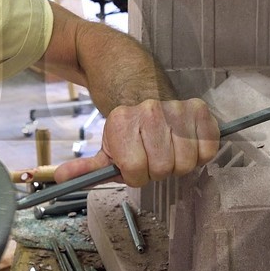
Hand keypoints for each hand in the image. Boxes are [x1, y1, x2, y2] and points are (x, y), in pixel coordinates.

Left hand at [52, 98, 218, 187]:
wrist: (143, 91)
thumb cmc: (128, 131)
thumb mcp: (105, 148)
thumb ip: (86, 169)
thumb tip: (61, 179)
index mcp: (122, 122)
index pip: (136, 171)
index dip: (136, 176)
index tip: (134, 166)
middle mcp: (149, 111)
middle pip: (164, 169)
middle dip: (158, 171)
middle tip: (153, 158)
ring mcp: (176, 109)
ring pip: (187, 162)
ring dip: (179, 164)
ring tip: (169, 151)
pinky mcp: (199, 109)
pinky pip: (208, 150)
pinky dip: (200, 154)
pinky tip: (186, 144)